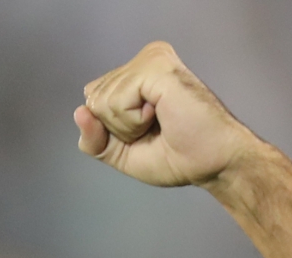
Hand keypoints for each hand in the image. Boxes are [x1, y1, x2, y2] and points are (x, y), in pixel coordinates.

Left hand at [75, 41, 256, 188]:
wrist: (212, 164)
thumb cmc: (179, 157)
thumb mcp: (122, 153)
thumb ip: (94, 139)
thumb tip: (79, 111)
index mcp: (137, 73)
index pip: (92, 98)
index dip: (110, 129)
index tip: (147, 133)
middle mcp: (144, 59)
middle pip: (92, 99)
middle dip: (118, 128)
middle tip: (157, 130)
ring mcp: (151, 59)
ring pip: (101, 102)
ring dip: (128, 127)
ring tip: (162, 123)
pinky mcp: (156, 67)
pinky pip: (115, 102)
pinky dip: (132, 122)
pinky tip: (161, 115)